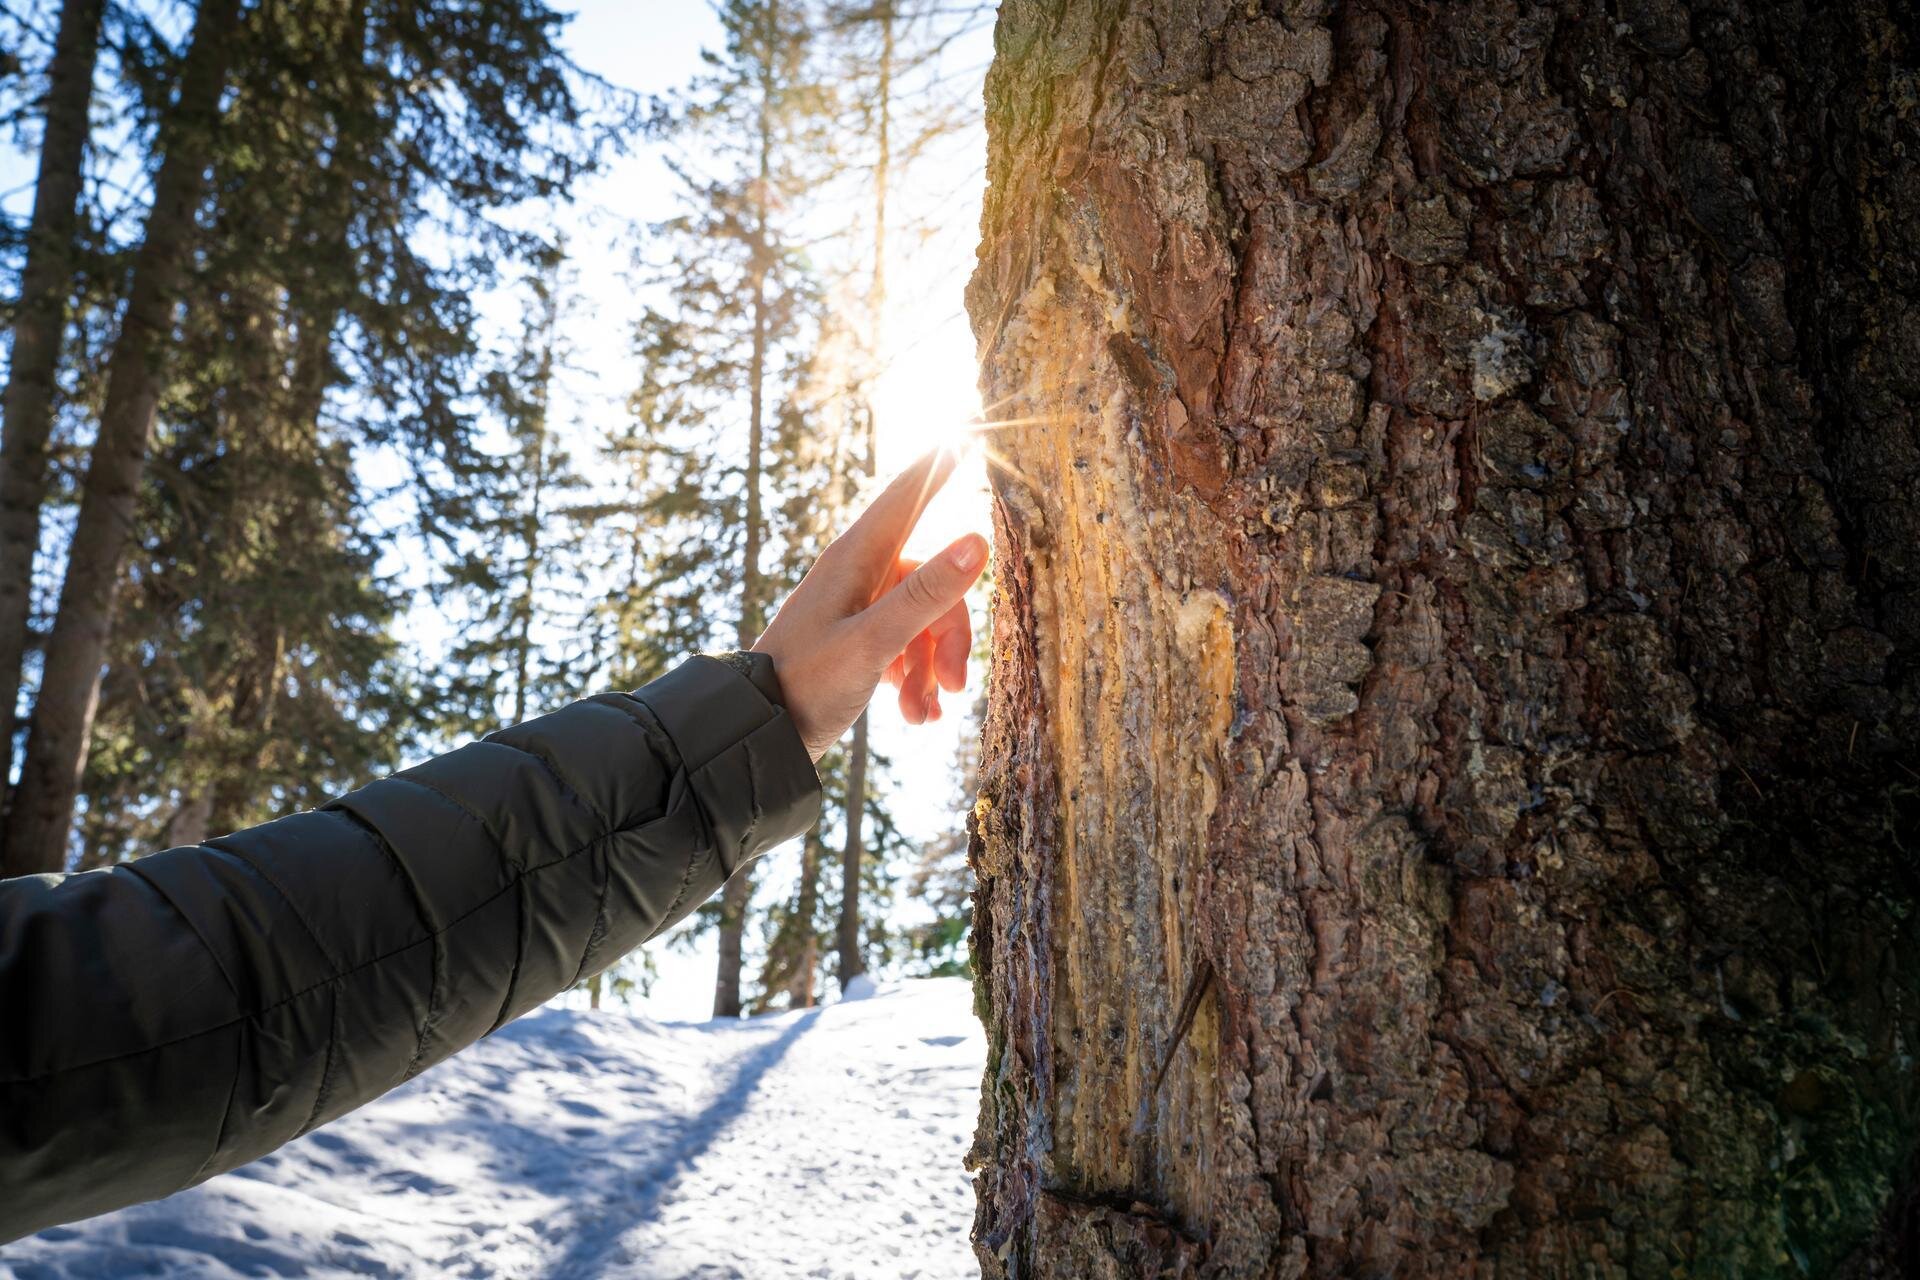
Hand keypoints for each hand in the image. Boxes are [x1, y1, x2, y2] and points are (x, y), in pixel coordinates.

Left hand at [752, 450, 986, 760]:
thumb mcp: (873, 642)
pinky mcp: (855, 645)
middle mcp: (857, 577)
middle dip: (950, 636)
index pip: (905, 498)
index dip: (936, 469)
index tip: (964, 435)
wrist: (755, 737)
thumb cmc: (805, 684)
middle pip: (931, 581)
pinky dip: (915, 683)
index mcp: (855, 561)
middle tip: (956, 685)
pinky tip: (915, 717)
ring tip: (923, 714)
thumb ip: (925, 595)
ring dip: (932, 669)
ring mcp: (857, 611)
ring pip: (922, 622)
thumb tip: (977, 540)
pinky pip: (904, 650)